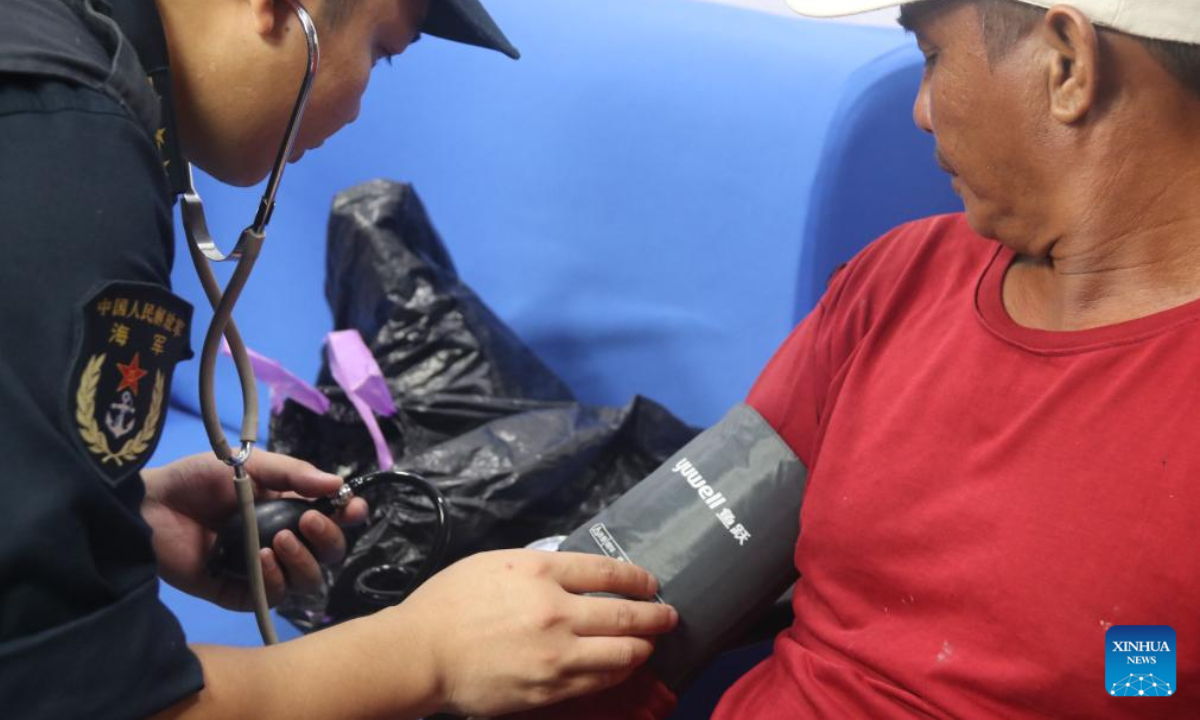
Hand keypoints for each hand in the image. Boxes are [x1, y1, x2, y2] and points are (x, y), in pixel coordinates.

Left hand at [141, 450, 368, 609]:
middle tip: (309, 520)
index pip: (332, 518)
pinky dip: (277, 580)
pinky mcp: (240, 592)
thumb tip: (338, 483)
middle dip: (327, 539)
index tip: (350, 507)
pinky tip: (262, 559)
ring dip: (303, 561)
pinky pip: (275, 597)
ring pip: (308, 580)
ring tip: (279, 540)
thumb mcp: (249, 465)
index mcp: (289, 508)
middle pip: (328, 554)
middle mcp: (282, 541)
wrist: (148, 506)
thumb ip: (293, 474)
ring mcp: (263, 570)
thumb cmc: (196, 480)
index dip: (348, 515)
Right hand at [393, 550, 678, 716]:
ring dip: (642, 647)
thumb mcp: (496, 563)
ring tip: (649, 644)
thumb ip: (540, 567)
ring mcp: (556, 655)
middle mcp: (556, 611)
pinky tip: (621, 667)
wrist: (421, 653)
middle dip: (656, 616)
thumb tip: (578, 575)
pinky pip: (599, 681)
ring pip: (622, 653)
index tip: (651, 584)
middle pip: (626, 614)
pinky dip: (618, 672)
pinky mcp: (550, 689)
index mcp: (540, 571)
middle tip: (669, 616)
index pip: (607, 571)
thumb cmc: (450, 602)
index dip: (637, 578)